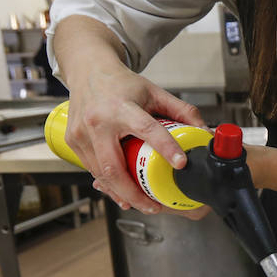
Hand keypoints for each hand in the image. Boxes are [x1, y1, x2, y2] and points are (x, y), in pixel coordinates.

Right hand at [64, 62, 203, 215]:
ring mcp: (81, 133)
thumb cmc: (121, 83)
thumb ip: (181, 111)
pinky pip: (92, 170)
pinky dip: (108, 185)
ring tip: (142, 204)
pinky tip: (122, 194)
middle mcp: (98, 121)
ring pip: (101, 174)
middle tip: (154, 206)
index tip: (181, 164)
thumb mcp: (154, 91)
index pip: (147, 129)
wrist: (87, 70)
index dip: (165, 147)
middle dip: (134, 192)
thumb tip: (204, 132)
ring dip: (121, 194)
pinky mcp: (72, 142)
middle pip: (114, 167)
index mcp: (121, 106)